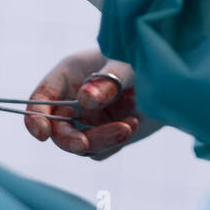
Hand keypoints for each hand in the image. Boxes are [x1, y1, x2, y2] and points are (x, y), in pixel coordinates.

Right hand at [24, 48, 164, 156]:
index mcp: (69, 75)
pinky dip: (113, 142)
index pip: (41, 99)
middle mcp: (74, 99)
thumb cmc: (144, 58)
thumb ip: (107, 80)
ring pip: (78, 144)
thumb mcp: (126, 63)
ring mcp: (89, 120)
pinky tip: (133, 124)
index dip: (36, 117)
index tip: (42, 132)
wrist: (173, 79)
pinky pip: (99, 150)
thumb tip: (85, 100)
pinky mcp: (105, 135)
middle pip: (56, 129)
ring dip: (99, 141)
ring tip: (127, 127)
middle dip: (68, 139)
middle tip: (83, 144)